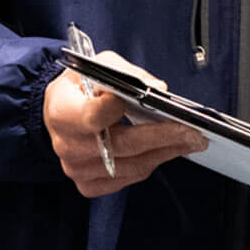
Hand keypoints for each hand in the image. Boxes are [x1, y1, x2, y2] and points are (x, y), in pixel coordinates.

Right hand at [44, 50, 207, 196]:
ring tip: (189, 142)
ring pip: (130, 166)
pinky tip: (166, 152)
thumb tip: (160, 89)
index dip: (121, 109)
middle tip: (192, 132)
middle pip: (122, 145)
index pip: (95, 116)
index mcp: (62, 112)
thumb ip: (127, 73)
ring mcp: (76, 169)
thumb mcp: (98, 65)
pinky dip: (149, 164)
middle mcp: (67, 145)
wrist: (57, 111)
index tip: (151, 99)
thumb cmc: (80, 86)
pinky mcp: (87, 184)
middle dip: (163, 137)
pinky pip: (126, 179)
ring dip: (164, 153)